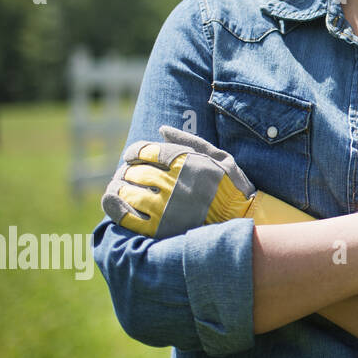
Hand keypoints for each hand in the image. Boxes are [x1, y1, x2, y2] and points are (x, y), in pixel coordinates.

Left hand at [101, 125, 314, 238]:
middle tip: (126, 177)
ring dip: (118, 189)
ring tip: (120, 189)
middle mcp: (174, 182)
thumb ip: (188, 141)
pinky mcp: (160, 229)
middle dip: (126, 172)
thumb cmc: (232, 186)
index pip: (143, 150)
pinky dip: (114, 208)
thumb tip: (161, 129)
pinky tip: (112, 202)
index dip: (133, 153)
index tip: (132, 158)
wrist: (245, 220)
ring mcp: (165, 206)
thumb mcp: (218, 156)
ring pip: (127, 192)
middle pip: (133, 171)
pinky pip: (127, 217)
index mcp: (185, 162)